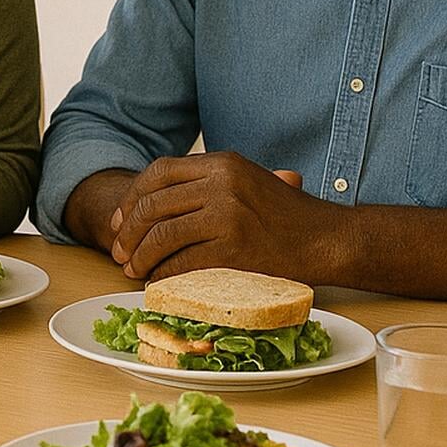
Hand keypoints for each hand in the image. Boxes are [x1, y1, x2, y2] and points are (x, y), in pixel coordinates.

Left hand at [106, 153, 322, 281]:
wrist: (327, 238)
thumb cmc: (288, 214)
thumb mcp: (249, 180)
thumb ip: (209, 182)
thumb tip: (155, 200)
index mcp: (222, 163)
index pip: (158, 173)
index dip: (132, 198)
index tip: (120, 221)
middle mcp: (222, 183)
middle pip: (153, 205)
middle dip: (128, 233)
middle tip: (120, 253)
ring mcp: (227, 216)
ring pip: (162, 236)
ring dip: (141, 257)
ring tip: (134, 271)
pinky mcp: (234, 249)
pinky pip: (182, 263)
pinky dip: (164, 276)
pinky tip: (159, 283)